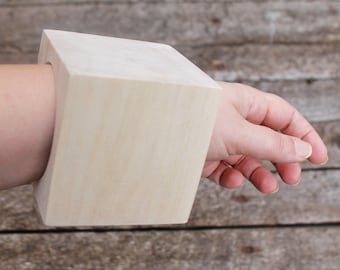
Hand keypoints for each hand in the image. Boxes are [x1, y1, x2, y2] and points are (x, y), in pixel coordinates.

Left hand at [203, 82, 327, 193]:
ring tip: (268, 187)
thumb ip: (272, 143)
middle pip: (267, 140)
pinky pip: (223, 168)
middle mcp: (232, 119)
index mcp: (244, 103)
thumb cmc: (192, 121)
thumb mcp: (238, 133)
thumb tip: (303, 150)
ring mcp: (218, 138)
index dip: (303, 136)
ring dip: (259, 173)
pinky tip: (233, 180)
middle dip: (282, 159)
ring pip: (246, 157)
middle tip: (292, 178)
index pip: (284, 116)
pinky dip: (231, 177)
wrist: (153, 134)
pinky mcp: (203, 155)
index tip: (318, 157)